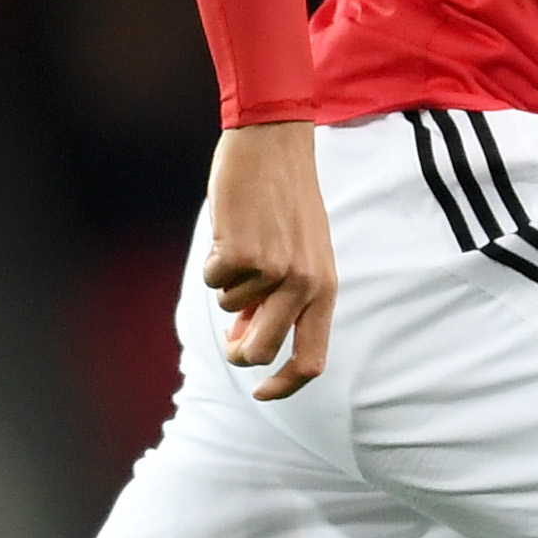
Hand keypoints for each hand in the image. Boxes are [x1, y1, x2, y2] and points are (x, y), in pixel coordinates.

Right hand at [202, 121, 337, 396]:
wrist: (273, 144)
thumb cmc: (284, 199)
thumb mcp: (297, 252)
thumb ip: (279, 298)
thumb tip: (244, 338)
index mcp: (325, 289)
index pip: (311, 360)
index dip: (284, 385)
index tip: (262, 393)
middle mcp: (303, 285)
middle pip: (260, 351)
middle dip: (238, 350)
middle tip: (229, 336)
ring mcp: (272, 270)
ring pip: (229, 307)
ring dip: (227, 282)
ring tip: (243, 241)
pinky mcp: (240, 253)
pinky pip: (213, 279)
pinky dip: (212, 260)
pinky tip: (230, 229)